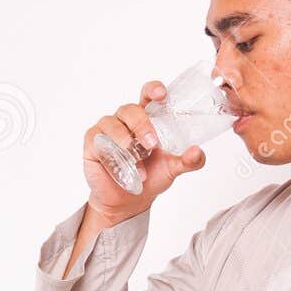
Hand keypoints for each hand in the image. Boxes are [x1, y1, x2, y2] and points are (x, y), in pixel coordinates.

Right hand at [81, 80, 206, 225]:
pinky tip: (122, 167)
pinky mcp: (93, 143)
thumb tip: (197, 152)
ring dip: (126, 142)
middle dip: (142, 125)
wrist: (129, 201)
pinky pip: (98, 140)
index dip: (153, 90)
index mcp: (147, 118)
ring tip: (138, 162)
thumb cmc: (151, 176)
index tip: (161, 94)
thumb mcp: (173, 168)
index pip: (147, 95)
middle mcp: (125, 120)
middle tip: (152, 144)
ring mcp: (107, 130)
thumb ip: (188, 161)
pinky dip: (111, 154)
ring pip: (113, 124)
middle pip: (130, 109)